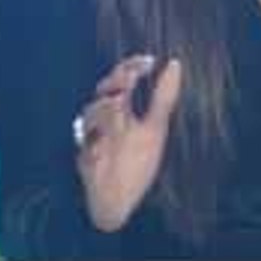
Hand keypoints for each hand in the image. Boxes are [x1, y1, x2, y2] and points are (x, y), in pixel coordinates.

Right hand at [74, 53, 183, 232]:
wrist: (123, 200)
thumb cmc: (138, 164)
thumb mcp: (155, 128)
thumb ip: (162, 97)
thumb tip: (175, 62)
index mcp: (122, 110)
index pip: (122, 79)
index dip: (132, 66)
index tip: (149, 61)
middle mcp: (106, 119)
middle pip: (104, 90)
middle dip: (114, 83)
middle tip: (129, 81)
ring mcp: (93, 137)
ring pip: (91, 112)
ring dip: (106, 108)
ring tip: (119, 105)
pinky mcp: (85, 157)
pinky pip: (86, 144)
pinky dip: (96, 140)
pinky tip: (107, 142)